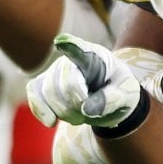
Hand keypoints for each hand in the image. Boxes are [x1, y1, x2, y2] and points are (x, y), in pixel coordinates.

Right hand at [27, 34, 143, 127]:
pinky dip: (41, 110)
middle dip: (76, 104)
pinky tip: (51, 122)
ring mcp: (55, 72)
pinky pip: (35, 95)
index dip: (70, 46)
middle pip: (64, 82)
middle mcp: (70, 60)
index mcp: (95, 57)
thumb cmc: (120, 91)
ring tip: (80, 116)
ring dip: (64, 112)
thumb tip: (86, 109)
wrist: (111, 98)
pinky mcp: (44, 85)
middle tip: (90, 113)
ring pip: (48, 93)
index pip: (81, 50)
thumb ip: (111, 100)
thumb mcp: (127, 95)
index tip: (61, 42)